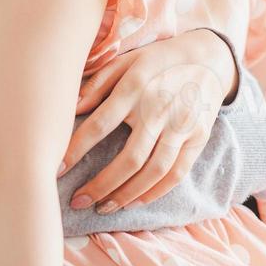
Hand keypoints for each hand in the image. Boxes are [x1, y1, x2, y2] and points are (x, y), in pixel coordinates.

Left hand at [58, 29, 233, 212]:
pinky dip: (155, 192)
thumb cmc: (156, 61)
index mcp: (135, 87)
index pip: (100, 124)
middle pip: (129, 158)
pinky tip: (135, 202)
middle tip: (78, 201)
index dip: (76, 149)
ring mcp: (182, 126)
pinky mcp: (198, 137)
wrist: (208, 58)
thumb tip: (70, 107)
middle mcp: (159, 108)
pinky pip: (176, 173)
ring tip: (104, 207)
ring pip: (154, 171)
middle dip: (100, 186)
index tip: (57, 170)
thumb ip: (98, 83)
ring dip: (126, 195)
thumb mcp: (126, 60)